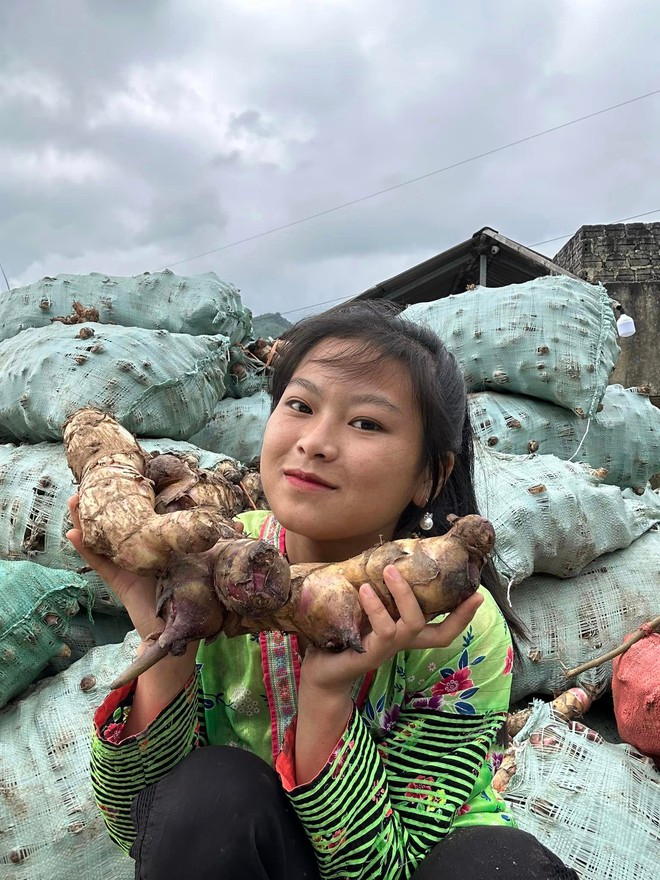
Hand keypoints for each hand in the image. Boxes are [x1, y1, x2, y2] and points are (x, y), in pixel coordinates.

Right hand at [66, 494, 245, 606]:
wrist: (183, 630)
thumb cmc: (199, 594)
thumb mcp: (208, 561)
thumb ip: (218, 544)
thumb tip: (241, 524)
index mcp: (163, 543)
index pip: (148, 515)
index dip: (136, 497)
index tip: (128, 476)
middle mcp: (143, 550)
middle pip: (121, 522)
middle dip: (108, 503)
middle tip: (95, 481)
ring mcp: (128, 563)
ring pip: (104, 537)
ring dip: (87, 519)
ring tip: (75, 499)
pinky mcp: (119, 580)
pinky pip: (99, 562)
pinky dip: (85, 548)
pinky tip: (72, 533)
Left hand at [299, 565, 482, 696]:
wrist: (318, 671)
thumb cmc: (340, 636)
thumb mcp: (361, 611)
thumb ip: (374, 593)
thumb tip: (378, 557)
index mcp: (403, 633)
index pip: (442, 630)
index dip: (462, 616)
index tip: (478, 595)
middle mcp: (401, 643)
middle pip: (441, 635)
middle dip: (454, 611)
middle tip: (446, 578)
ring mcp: (388, 649)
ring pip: (412, 624)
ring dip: (404, 595)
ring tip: (391, 570)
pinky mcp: (371, 653)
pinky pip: (384, 629)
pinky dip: (377, 607)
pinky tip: (365, 589)